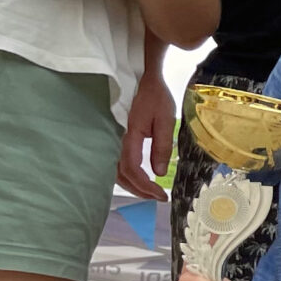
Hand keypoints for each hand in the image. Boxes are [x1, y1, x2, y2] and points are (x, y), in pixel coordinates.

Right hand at [117, 71, 175, 199]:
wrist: (145, 81)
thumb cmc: (157, 98)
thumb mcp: (165, 120)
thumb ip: (161, 146)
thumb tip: (159, 173)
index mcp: (129, 136)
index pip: (132, 169)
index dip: (145, 185)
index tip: (161, 194)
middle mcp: (117, 140)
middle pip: (121, 175)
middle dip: (139, 190)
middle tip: (157, 198)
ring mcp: (115, 140)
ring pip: (116, 171)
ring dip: (132, 186)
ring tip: (150, 193)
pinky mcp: (118, 140)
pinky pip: (117, 164)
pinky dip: (127, 177)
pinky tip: (140, 181)